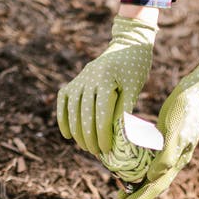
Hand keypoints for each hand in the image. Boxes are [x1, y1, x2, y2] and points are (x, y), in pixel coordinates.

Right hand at [57, 16, 156, 154]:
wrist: (127, 46)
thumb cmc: (135, 69)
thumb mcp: (134, 88)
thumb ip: (125, 110)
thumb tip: (121, 137)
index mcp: (105, 80)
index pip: (101, 114)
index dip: (103, 134)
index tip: (106, 149)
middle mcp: (87, 78)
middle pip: (84, 114)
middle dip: (89, 137)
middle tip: (96, 153)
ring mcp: (78, 79)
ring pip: (72, 110)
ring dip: (77, 131)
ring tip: (85, 147)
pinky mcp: (74, 81)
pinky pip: (63, 101)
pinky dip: (63, 118)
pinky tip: (67, 135)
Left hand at [120, 58, 198, 198]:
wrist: (197, 90)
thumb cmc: (186, 109)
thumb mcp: (175, 132)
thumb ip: (166, 156)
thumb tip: (152, 177)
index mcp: (176, 160)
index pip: (156, 186)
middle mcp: (173, 159)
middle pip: (153, 183)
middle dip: (137, 194)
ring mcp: (170, 149)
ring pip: (152, 172)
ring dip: (138, 181)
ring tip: (122, 187)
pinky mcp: (165, 138)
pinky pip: (151, 157)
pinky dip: (140, 164)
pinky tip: (131, 162)